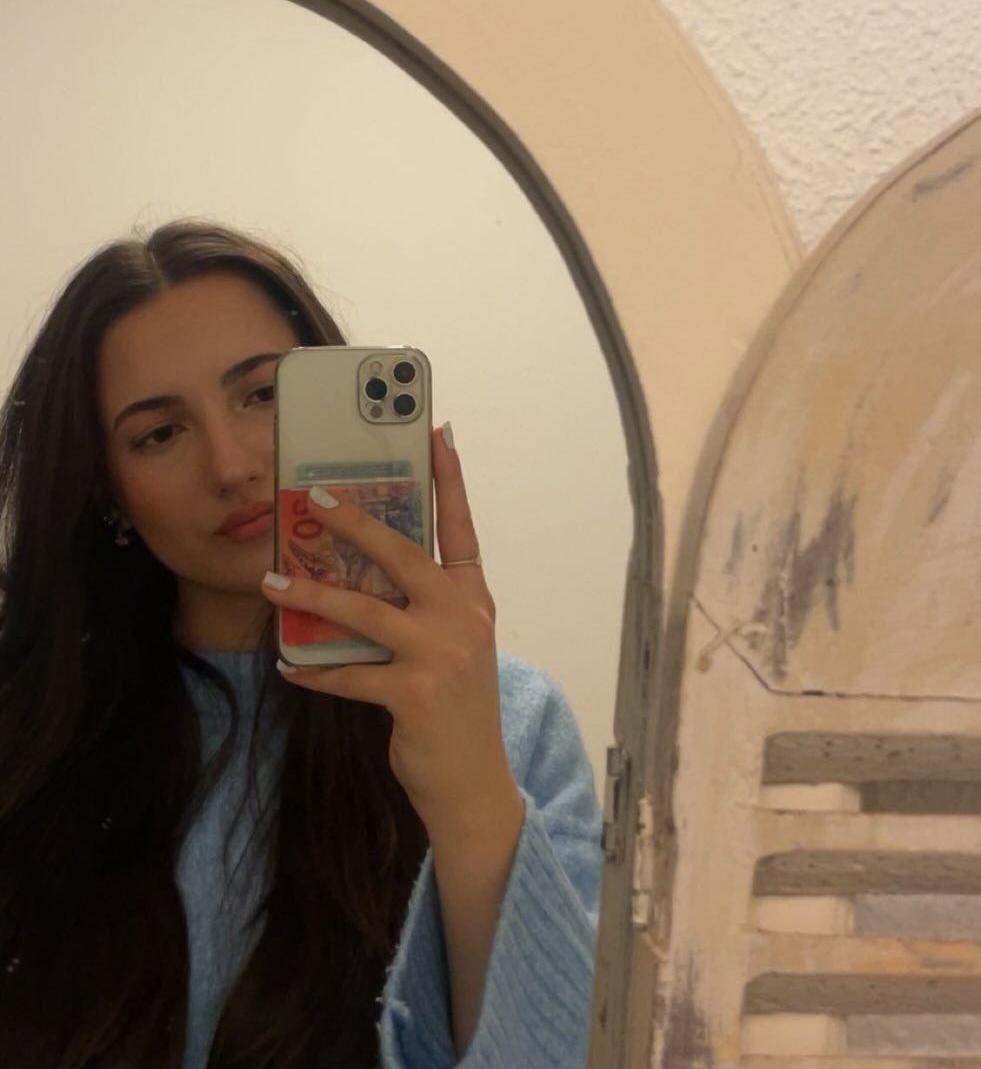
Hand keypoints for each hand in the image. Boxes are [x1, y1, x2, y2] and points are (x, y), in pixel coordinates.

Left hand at [261, 425, 521, 843]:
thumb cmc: (457, 709)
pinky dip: (315, 670)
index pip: (461, 528)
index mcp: (474, 600)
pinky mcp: (415, 693)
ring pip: (364, 609)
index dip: (450, 481)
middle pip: (404, 554)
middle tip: (315, 497)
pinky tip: (289, 666)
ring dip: (311, 593)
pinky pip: (348, 673)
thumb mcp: (453, 648)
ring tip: (271, 581)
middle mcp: (463, 618)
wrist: (473, 781)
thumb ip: (423, 610)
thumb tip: (362, 577)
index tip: (438, 434)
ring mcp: (441, 654)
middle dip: (356, 521)